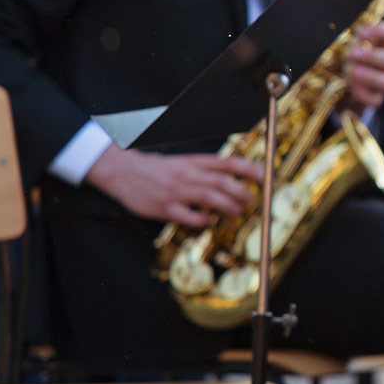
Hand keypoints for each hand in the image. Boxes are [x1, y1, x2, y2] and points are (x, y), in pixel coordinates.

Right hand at [86, 146, 265, 225]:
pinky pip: (188, 216)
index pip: (225, 163)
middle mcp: (186, 175)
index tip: (262, 176)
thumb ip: (203, 170)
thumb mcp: (181, 163)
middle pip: (221, 181)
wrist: (120, 170)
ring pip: (209, 197)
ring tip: (237, 211)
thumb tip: (229, 180)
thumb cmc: (154, 169)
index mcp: (191, 162)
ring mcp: (175, 192)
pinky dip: (202, 220)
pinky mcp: (164, 208)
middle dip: (241, 191)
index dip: (247, 169)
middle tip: (250, 199)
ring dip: (228, 205)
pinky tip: (207, 221)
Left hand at [342, 21, 383, 111]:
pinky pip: (375, 100)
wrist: (334, 88)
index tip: (361, 32)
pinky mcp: (374, 99)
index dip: (380, 31)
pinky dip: (363, 94)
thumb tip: (351, 34)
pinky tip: (350, 88)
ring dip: (369, 76)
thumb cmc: (341, 60)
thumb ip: (349, 40)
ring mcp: (381, 83)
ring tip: (350, 71)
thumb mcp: (343, 46)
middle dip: (372, 56)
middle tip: (352, 54)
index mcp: (380, 45)